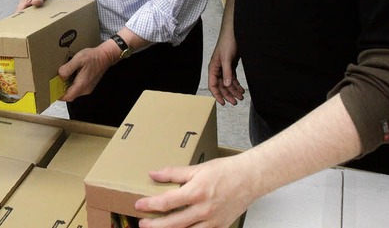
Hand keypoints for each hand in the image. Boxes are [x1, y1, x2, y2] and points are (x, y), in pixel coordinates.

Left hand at [58, 45, 114, 100]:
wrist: (105, 56)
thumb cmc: (93, 57)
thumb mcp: (79, 59)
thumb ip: (68, 68)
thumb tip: (60, 75)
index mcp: (82, 84)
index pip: (68, 97)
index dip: (59, 96)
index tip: (52, 90)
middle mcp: (85, 89)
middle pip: (70, 95)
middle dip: (62, 90)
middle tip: (56, 82)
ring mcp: (88, 88)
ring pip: (74, 92)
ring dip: (67, 87)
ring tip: (62, 77)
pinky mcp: (89, 85)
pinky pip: (78, 88)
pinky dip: (72, 85)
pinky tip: (71, 75)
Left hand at [135, 157, 252, 227]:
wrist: (249, 178)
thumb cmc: (225, 171)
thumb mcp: (196, 168)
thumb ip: (173, 173)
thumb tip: (154, 174)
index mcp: (196, 192)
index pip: (167, 202)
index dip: (150, 205)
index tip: (139, 205)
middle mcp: (203, 210)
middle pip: (173, 223)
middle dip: (155, 226)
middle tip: (142, 224)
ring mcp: (212, 221)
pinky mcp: (219, 227)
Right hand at [208, 34, 243, 105]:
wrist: (233, 33)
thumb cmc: (227, 43)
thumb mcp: (227, 58)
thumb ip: (227, 72)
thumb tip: (226, 85)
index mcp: (213, 68)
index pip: (212, 85)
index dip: (217, 95)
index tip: (223, 103)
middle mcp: (218, 69)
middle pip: (221, 86)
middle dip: (228, 94)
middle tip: (235, 102)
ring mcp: (224, 67)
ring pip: (228, 83)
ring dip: (234, 90)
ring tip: (241, 97)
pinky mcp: (230, 65)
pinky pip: (232, 78)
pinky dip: (237, 84)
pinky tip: (241, 89)